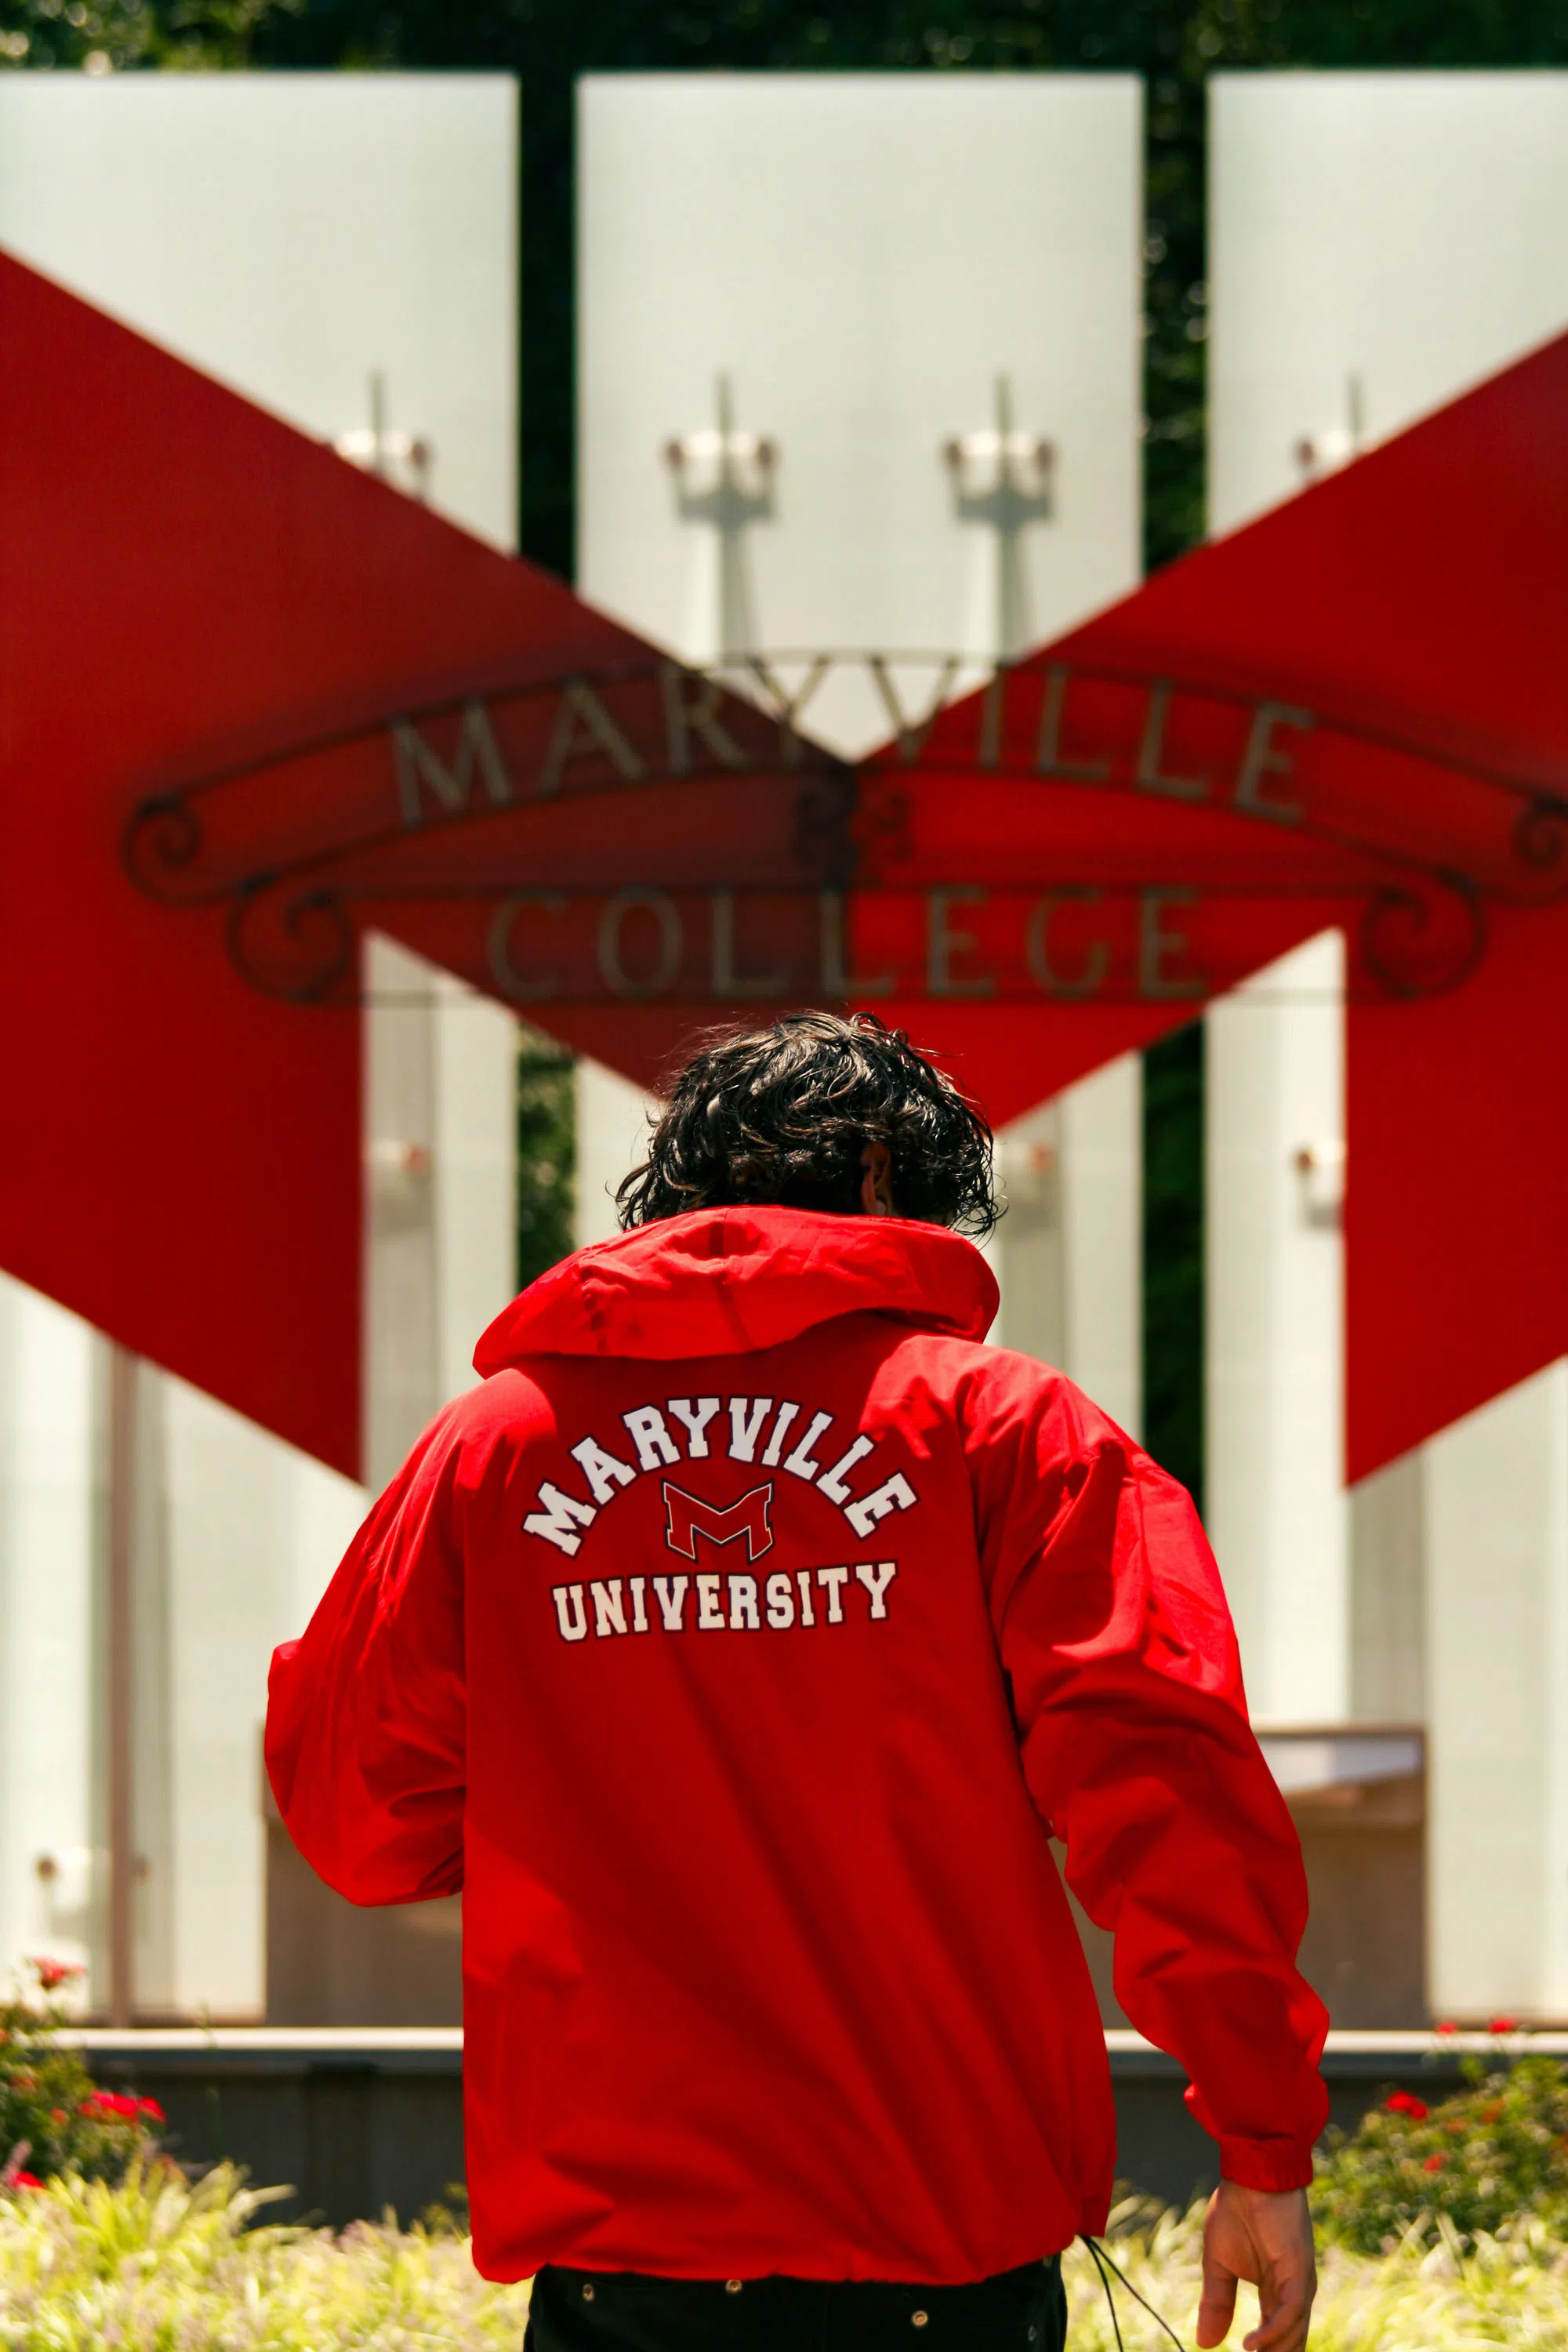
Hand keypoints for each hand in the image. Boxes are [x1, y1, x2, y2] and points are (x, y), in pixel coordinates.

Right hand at [1197, 2181, 1315, 2351]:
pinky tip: (1250, 2345)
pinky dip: (1272, 2332)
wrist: (1248, 2174)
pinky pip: (1290, 2312)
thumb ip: (1216, 2302)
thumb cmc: (1235, 2211)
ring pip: (1293, 2334)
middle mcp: (1292, 2294)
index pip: (1275, 2340)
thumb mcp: (1217, 2263)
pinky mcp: (1300, 2272)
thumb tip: (1203, 2343)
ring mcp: (1299, 2284)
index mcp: (1276, 2293)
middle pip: (1289, 2344)